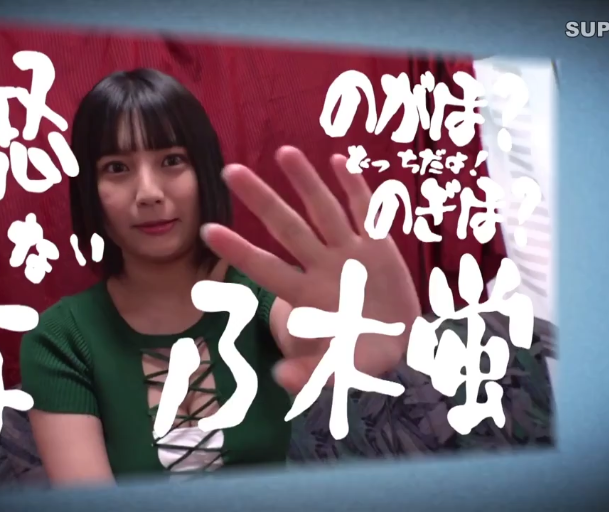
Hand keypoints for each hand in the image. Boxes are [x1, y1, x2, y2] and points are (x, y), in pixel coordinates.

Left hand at [201, 146, 420, 390]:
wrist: (402, 348)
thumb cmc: (363, 361)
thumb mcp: (340, 373)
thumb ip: (311, 374)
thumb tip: (279, 378)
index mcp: (307, 296)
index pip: (266, 268)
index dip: (238, 250)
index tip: (206, 231)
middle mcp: (322, 267)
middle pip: (287, 228)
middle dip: (260, 200)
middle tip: (228, 171)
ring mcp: (349, 253)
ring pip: (322, 210)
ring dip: (305, 182)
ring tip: (284, 152)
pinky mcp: (377, 246)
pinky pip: (365, 211)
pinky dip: (355, 187)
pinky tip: (338, 161)